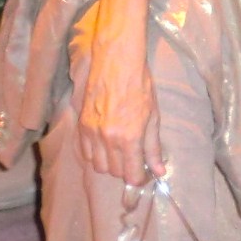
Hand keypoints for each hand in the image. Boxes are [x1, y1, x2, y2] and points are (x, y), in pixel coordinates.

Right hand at [78, 35, 165, 183]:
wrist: (117, 62)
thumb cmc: (140, 86)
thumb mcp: (153, 117)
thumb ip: (153, 147)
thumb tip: (159, 170)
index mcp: (129, 138)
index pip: (131, 175)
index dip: (139, 178)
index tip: (144, 173)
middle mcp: (108, 139)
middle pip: (114, 172)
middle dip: (126, 170)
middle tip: (134, 159)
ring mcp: (92, 133)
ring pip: (98, 166)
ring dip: (110, 164)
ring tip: (119, 152)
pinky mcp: (81, 126)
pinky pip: (86, 153)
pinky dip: (96, 155)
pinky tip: (105, 144)